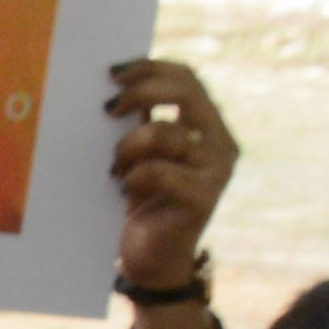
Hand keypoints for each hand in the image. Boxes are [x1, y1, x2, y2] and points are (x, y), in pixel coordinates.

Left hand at [104, 57, 235, 290]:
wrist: (151, 259)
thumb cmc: (141, 203)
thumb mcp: (141, 154)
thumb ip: (141, 121)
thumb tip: (116, 83)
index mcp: (209, 127)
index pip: (188, 78)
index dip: (151, 68)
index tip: (114, 73)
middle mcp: (221, 144)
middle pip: (186, 92)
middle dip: (141, 92)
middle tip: (108, 107)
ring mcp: (216, 171)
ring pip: (163, 133)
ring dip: (127, 147)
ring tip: (116, 169)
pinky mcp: (203, 198)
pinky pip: (157, 171)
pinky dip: (132, 177)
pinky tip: (124, 190)